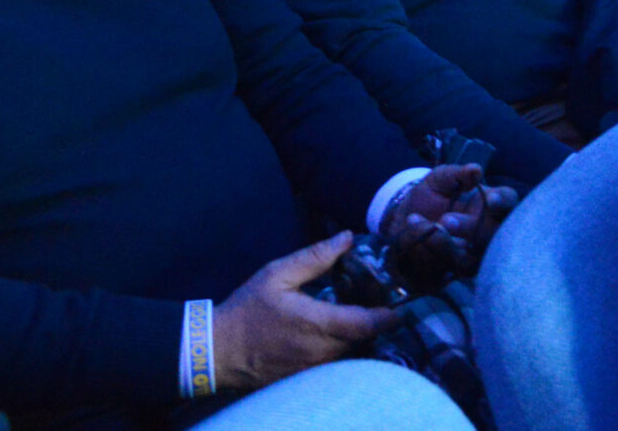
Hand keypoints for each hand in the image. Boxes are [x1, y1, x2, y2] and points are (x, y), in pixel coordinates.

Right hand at [212, 233, 397, 393]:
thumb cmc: (248, 309)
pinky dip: (342, 352)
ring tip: (362, 317)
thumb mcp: (278, 274)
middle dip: (375, 325)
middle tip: (381, 303)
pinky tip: (338, 336)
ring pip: (351, 355)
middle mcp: (321, 352)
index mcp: (318, 323)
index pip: (367, 324)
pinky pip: (335, 367)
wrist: (217, 350)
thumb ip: (315, 257)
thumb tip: (347, 237)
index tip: (400, 304)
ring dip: (359, 339)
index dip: (389, 316)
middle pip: (364, 341)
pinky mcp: (304, 380)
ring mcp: (313, 370)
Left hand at [377, 164, 517, 283]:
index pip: (509, 201)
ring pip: (476, 253)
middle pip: (495, 232)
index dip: (503, 201)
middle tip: (445, 220)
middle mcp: (489, 229)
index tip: (491, 199)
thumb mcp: (438, 180)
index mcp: (491, 202)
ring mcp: (476, 251)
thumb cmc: (429, 197)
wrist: (403, 224)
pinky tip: (422, 237)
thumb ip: (457, 174)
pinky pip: (455, 265)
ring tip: (430, 229)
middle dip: (472, 227)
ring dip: (452, 244)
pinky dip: (439, 252)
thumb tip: (476, 170)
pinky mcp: (460, 268)